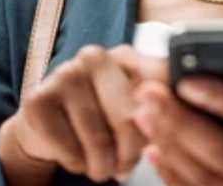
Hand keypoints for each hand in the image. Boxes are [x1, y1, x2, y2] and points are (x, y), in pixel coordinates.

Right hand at [0, 44, 166, 182]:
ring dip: (102, 167)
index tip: (159, 141)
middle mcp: (96, 56)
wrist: (48, 127)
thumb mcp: (135, 109)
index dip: (163, 124)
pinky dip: (77, 165)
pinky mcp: (39, 100)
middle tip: (124, 165)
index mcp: (128, 56)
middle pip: (131, 120)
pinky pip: (71, 151)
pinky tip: (75, 154)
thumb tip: (183, 117)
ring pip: (100, 142)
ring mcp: (64, 74)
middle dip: (130, 155)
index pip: (159, 89)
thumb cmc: (101, 119)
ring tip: (100, 164)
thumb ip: (161, 108)